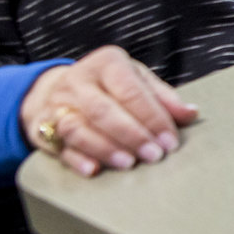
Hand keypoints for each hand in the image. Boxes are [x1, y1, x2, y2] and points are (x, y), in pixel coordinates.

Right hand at [20, 47, 199, 177]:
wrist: (57, 89)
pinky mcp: (43, 127)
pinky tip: (94, 170)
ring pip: (78, 128)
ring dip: (105, 149)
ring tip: (129, 163)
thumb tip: (191, 114)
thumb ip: (163, 98)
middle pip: (104, 110)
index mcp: (107, 63)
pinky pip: (58, 145)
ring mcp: (58, 104)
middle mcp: (79, 81)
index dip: (153, 117)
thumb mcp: (137, 80)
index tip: (170, 141)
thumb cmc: (110, 86)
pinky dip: (77, 159)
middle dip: (132, 135)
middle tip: (154, 155)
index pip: (132, 91)